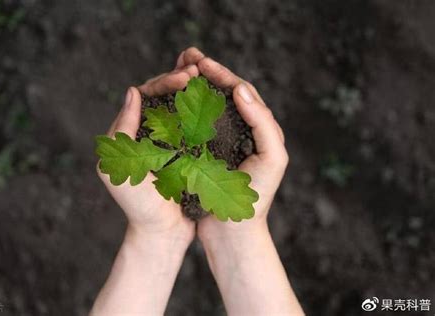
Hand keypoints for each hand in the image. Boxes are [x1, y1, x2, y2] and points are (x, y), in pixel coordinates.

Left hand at [92, 59, 203, 315]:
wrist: (162, 233)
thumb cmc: (138, 205)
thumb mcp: (118, 168)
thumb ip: (121, 131)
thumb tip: (133, 91)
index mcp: (130, 133)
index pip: (145, 97)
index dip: (164, 82)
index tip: (185, 77)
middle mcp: (149, 133)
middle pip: (164, 97)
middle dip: (180, 80)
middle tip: (199, 69)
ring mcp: (169, 142)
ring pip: (181, 108)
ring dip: (193, 91)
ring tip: (209, 77)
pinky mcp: (187, 153)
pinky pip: (194, 126)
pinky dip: (203, 112)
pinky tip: (216, 102)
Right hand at [188, 54, 287, 239]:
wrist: (235, 232)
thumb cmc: (256, 198)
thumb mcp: (271, 158)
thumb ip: (263, 122)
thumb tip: (241, 88)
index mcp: (258, 128)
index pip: (242, 91)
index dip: (222, 73)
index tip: (202, 62)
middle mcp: (241, 131)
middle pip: (223, 93)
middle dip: (206, 73)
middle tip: (187, 57)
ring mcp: (221, 142)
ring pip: (206, 106)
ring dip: (193, 87)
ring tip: (177, 72)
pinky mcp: (204, 155)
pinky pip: (193, 126)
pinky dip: (183, 111)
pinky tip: (170, 103)